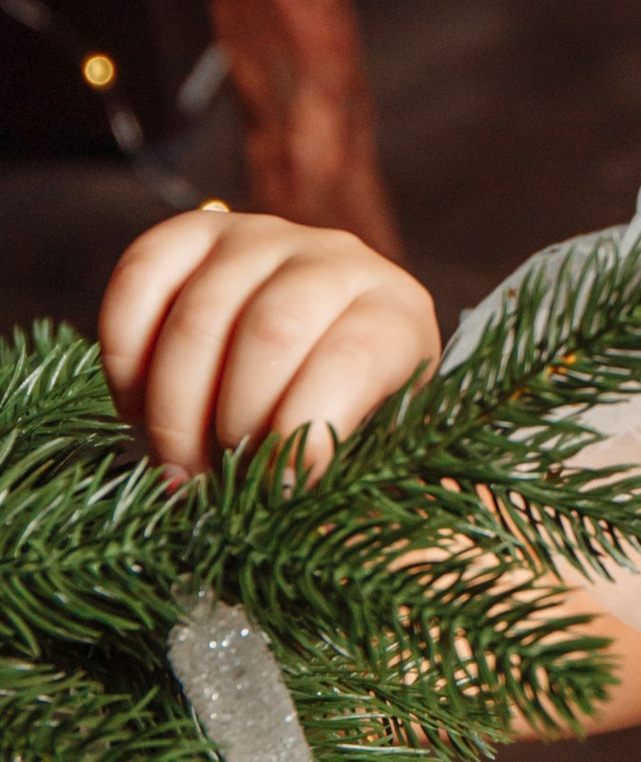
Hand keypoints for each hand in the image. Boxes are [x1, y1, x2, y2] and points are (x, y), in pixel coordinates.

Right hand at [97, 207, 439, 481]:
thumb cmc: (344, 437)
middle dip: (230, 425)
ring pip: (199, 314)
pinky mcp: (194, 234)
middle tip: (214, 485)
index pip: (355, 357)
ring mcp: (263, 237)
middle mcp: (338, 259)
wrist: (307, 374)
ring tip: (178, 463)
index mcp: (396, 318)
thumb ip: (342, 497)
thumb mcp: (367, 472)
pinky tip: (135, 406)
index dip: (306, 429)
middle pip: (270, 331)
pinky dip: (123, 354)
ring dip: (171, 408)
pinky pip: (139, 278)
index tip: (275, 495)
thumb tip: (289, 527)